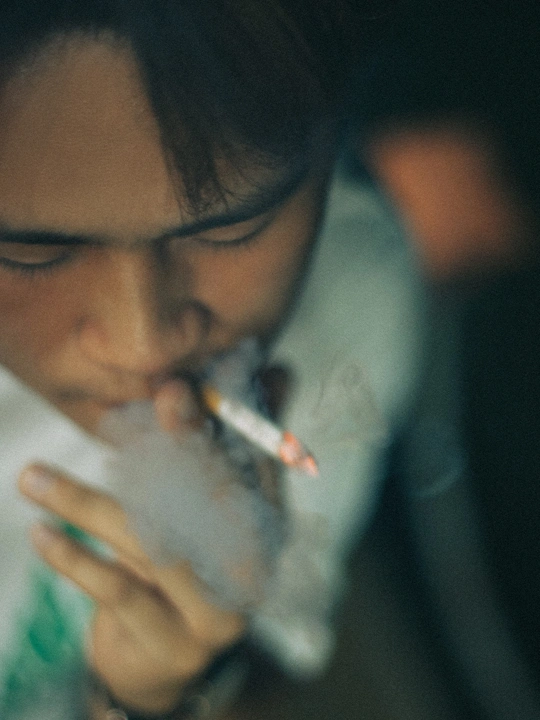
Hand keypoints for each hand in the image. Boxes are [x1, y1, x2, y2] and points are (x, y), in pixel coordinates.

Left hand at [18, 383, 245, 715]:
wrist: (160, 658)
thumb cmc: (181, 564)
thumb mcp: (200, 504)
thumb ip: (229, 443)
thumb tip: (279, 371)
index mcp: (265, 525)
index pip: (254, 464)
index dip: (224, 421)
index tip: (188, 381)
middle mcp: (251, 568)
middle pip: (214, 497)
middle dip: (184, 440)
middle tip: (161, 393)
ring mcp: (217, 612)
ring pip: (152, 541)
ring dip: (86, 503)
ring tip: (31, 476)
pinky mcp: (174, 643)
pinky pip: (119, 590)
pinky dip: (75, 560)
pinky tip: (40, 534)